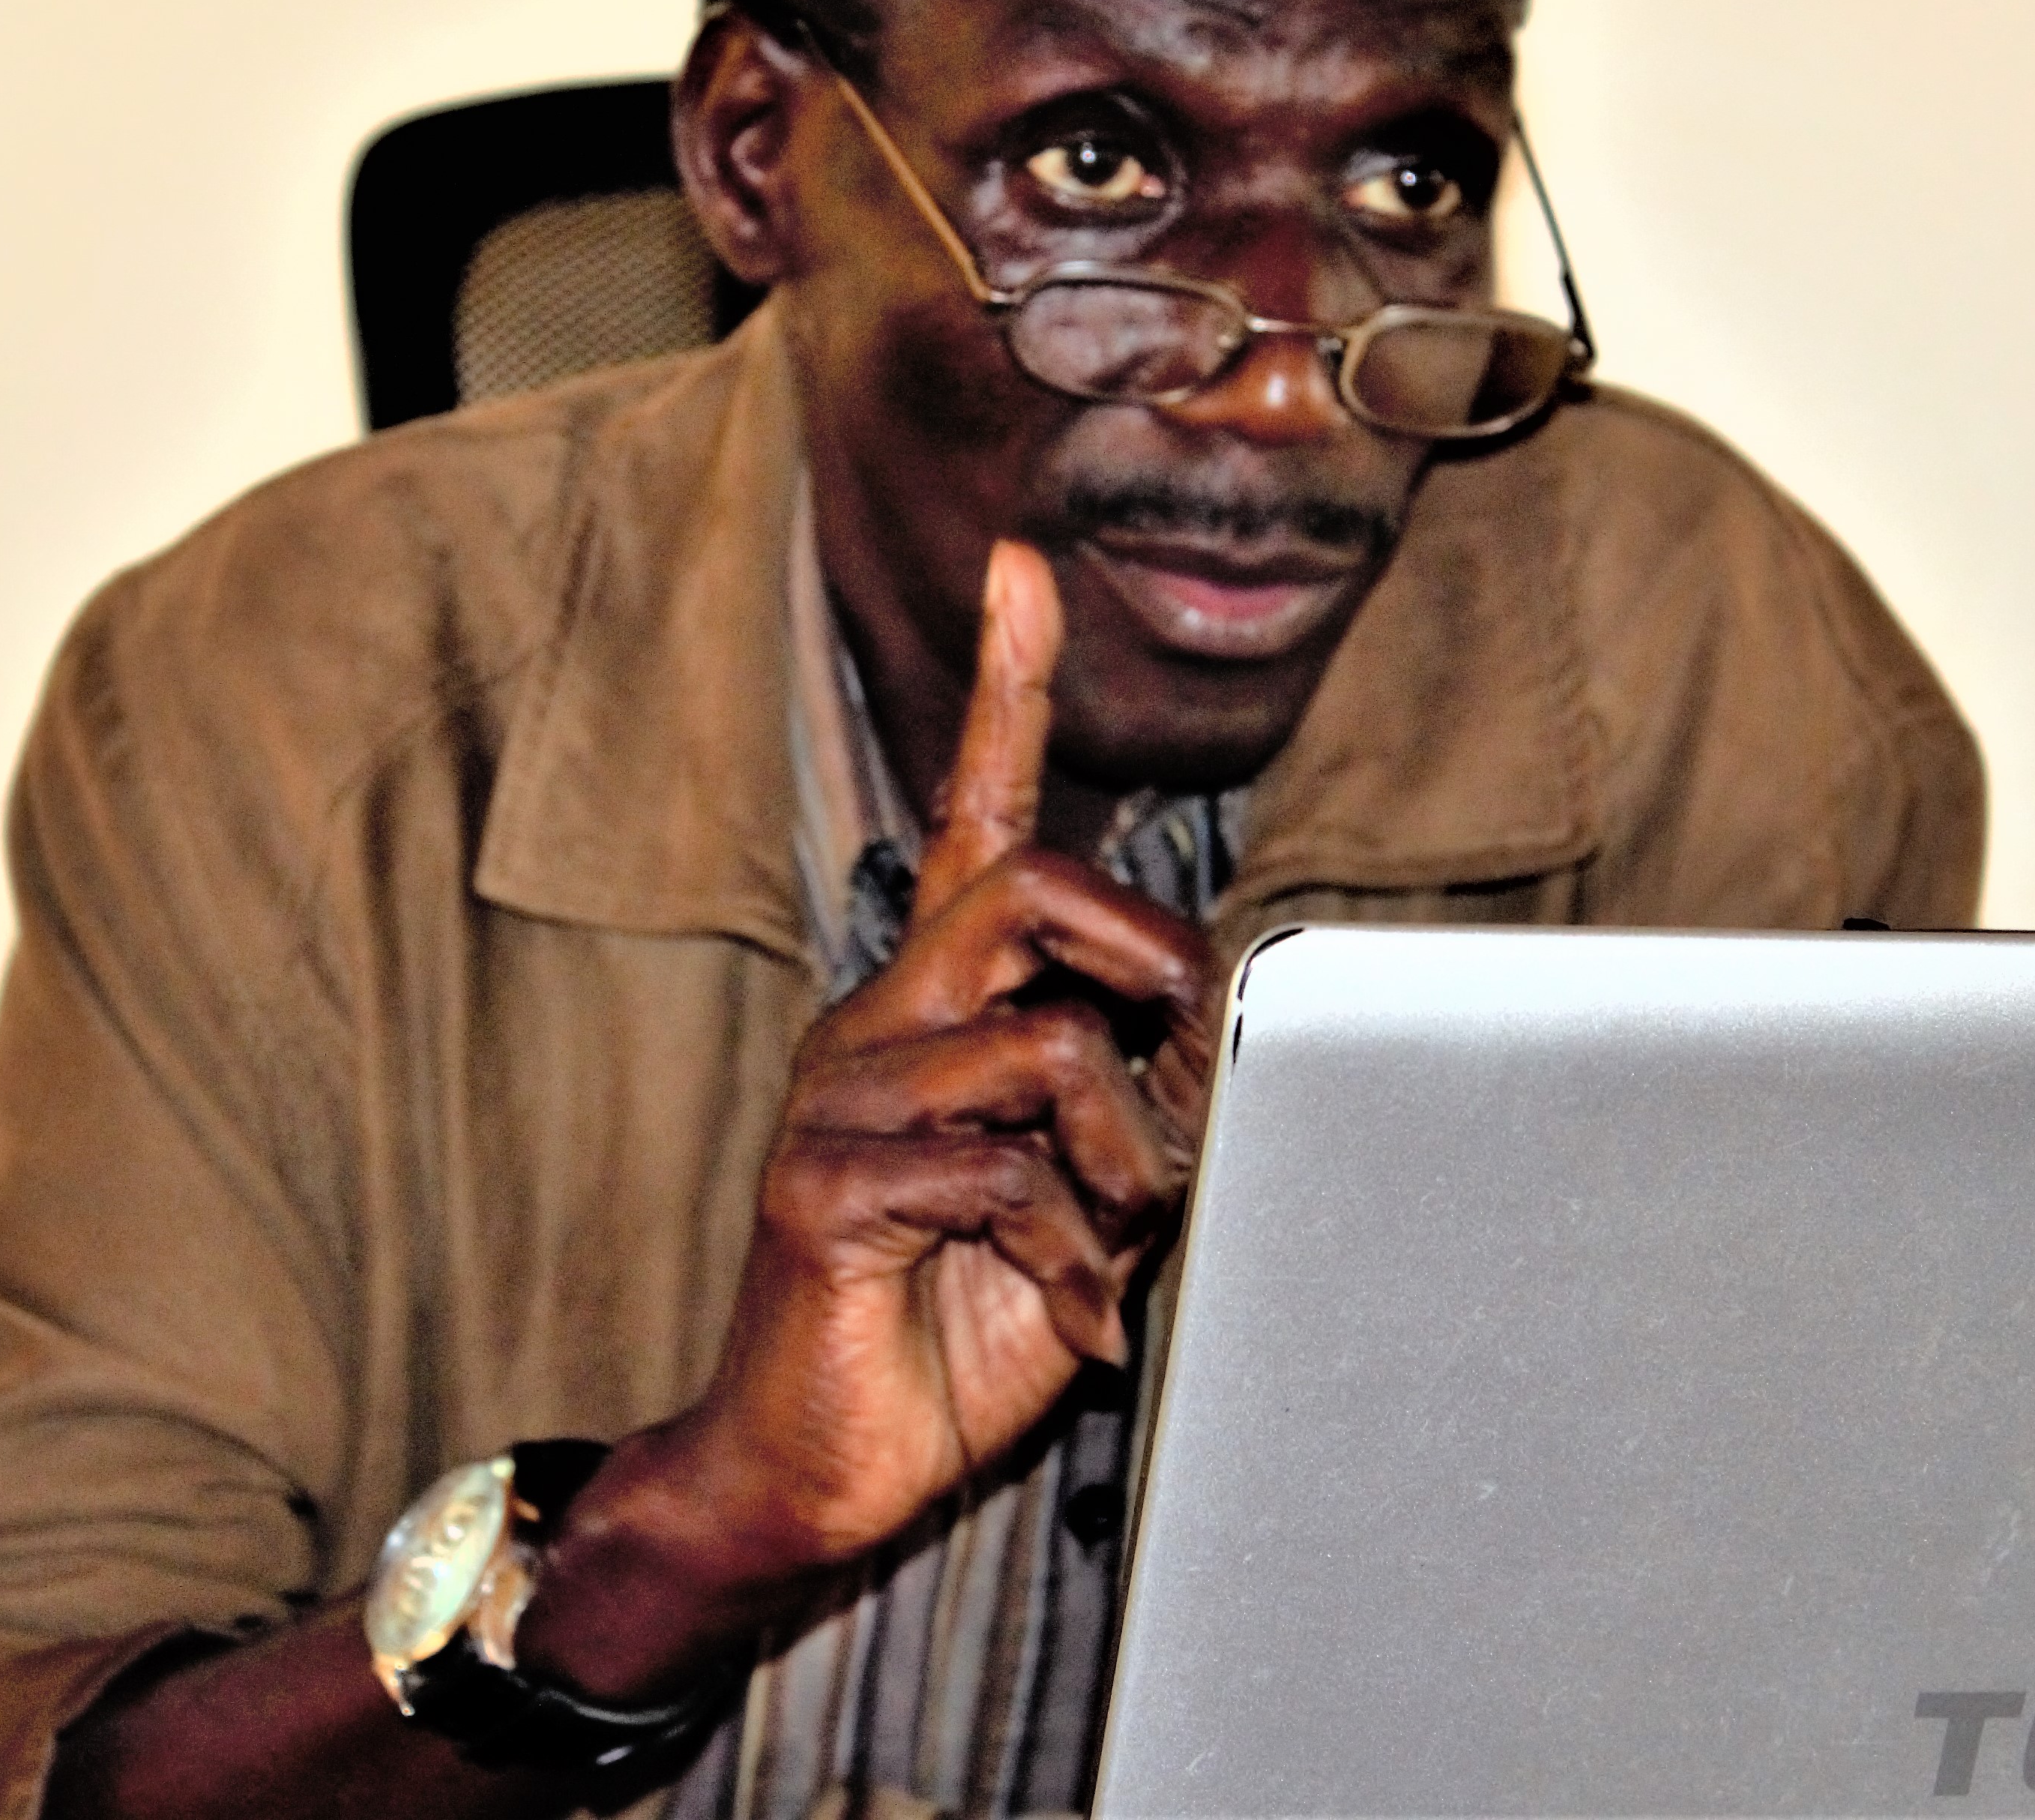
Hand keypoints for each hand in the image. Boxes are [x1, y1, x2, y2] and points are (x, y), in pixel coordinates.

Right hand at [518, 540, 1221, 1697]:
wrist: (826, 1467)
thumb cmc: (963, 1321)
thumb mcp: (1089, 1197)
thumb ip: (1140, 1098)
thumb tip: (1211, 1030)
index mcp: (942, 1003)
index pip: (974, 813)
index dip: (1003, 688)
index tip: (1022, 567)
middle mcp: (882, 1020)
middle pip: (1027, 885)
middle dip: (1145, 971)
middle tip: (1170, 1097)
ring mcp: (842, 1097)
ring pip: (1040, 1044)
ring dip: (1119, 1165)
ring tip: (1105, 1255)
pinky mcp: (823, 1187)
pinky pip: (992, 1169)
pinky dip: (1065, 1257)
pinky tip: (1059, 1319)